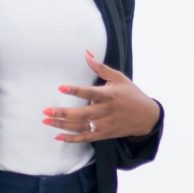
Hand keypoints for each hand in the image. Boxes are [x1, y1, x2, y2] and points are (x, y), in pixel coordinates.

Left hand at [41, 49, 160, 142]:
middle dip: (63, 113)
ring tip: (46, 120)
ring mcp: (105, 124)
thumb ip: (100, 67)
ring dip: (62, 125)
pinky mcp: (104, 134)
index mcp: (109, 95)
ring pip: (81, 127)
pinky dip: (72, 139)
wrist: (147, 117)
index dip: (76, 90)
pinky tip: (58, 136)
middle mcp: (106, 111)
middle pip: (82, 114)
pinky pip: (86, 138)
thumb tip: (86, 53)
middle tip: (46, 110)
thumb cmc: (131, 94)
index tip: (61, 87)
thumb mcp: (119, 78)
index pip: (90, 92)